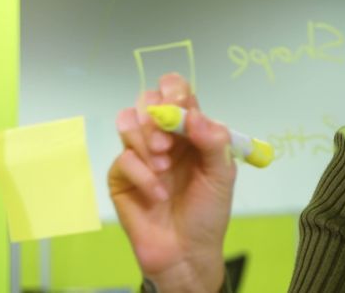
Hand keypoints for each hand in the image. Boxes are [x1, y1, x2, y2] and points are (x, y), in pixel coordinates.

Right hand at [108, 73, 235, 291]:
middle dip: (156, 117)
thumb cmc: (208, 212)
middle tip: (169, 145)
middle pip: (147, 99)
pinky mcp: (121, 176)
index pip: (178, 92)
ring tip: (164, 167)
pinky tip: (158, 194)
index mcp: (191, 131)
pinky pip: (123, 159)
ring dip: (145, 141)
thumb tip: (195, 115)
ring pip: (128, 120)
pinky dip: (142, 175)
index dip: (175, 92)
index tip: (180, 108)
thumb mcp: (222, 175)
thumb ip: (214, 141)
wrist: (186, 251)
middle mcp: (165, 136)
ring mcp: (140, 154)